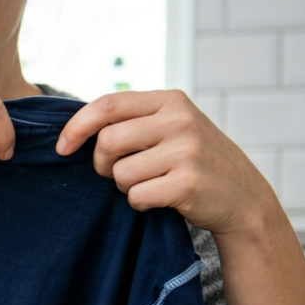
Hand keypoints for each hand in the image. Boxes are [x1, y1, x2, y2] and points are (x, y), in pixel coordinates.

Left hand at [57, 90, 277, 236]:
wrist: (243, 197)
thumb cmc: (193, 161)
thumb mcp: (171, 127)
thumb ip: (133, 120)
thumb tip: (73, 130)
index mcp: (171, 101)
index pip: (108, 105)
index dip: (77, 127)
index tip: (62, 148)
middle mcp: (180, 120)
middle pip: (107, 141)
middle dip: (103, 165)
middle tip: (121, 173)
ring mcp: (186, 151)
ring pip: (120, 173)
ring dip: (126, 187)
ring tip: (151, 184)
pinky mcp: (188, 183)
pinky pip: (137, 196)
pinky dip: (140, 203)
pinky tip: (162, 199)